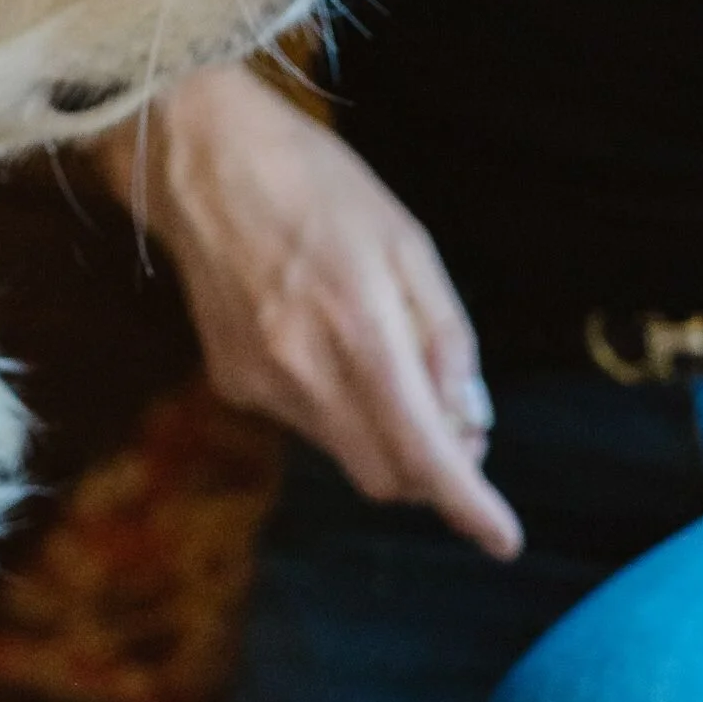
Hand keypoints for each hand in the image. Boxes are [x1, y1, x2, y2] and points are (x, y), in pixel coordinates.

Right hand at [109, 65, 523, 558]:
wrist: (201, 162)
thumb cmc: (318, 186)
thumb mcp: (408, 242)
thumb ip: (444, 336)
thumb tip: (470, 419)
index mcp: (359, 329)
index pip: (422, 450)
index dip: (468, 504)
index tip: (502, 539)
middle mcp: (303, 371)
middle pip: (385, 475)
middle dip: (431, 471)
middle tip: (459, 426)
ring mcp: (260, 384)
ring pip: (344, 452)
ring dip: (384, 435)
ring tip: (388, 359)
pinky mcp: (232, 382)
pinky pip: (306, 421)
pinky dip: (338, 407)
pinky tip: (327, 339)